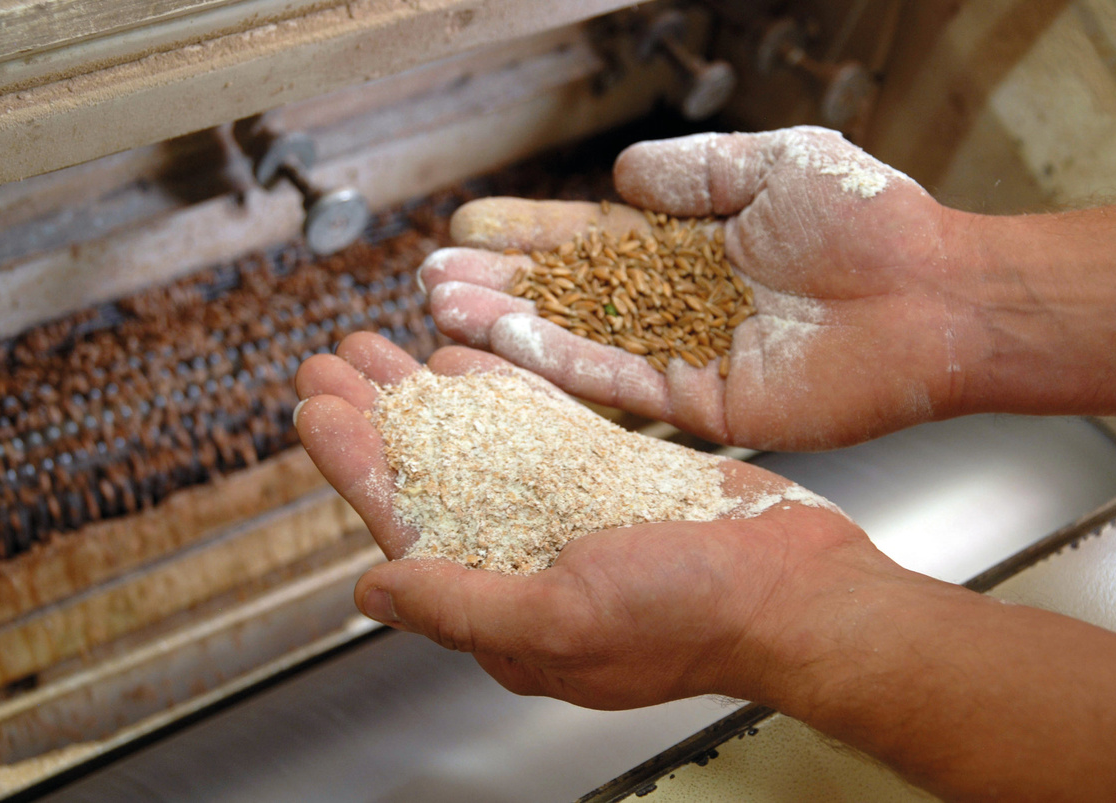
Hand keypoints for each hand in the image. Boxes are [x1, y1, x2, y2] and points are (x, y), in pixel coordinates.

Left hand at [292, 332, 893, 709]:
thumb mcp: (563, 619)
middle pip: (431, 473)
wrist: (801, 591)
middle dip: (377, 415)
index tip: (314, 408)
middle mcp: (527, 554)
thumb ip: (460, 605)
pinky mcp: (612, 473)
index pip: (406, 523)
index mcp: (504, 602)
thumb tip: (372, 593)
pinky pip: (541, 425)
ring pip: (477, 441)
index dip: (356, 464)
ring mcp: (569, 509)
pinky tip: (462, 359)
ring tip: (380, 343)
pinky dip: (500, 389)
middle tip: (331, 358)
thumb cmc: (695, 620)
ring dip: (425, 394)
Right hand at [419, 127, 976, 449]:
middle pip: (570, 295)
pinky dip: (563, 365)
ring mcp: (686, 356)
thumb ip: (689, 172)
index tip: (470, 223)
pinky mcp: (703, 405)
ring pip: (580, 342)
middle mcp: (677, 304)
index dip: (530, 232)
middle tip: (431, 276)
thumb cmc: (868, 221)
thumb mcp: (770, 164)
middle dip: (501, 283)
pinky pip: (621, 385)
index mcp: (691, 246)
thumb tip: (614, 178)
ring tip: (442, 308)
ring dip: (510, 327)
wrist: (933, 296)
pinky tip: (507, 343)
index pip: (592, 240)